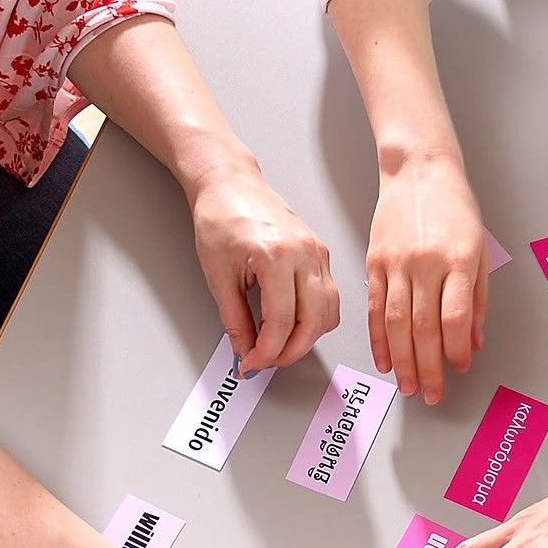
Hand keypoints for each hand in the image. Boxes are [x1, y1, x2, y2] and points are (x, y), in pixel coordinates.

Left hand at [190, 162, 338, 373]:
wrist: (231, 184)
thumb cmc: (221, 218)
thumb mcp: (218, 277)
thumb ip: (235, 321)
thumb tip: (246, 351)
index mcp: (276, 256)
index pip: (282, 322)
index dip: (266, 351)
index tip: (251, 363)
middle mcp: (304, 253)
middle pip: (313, 322)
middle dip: (291, 351)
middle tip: (266, 360)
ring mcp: (318, 252)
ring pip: (329, 312)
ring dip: (307, 337)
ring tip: (279, 344)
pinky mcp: (321, 252)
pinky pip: (330, 296)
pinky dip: (315, 317)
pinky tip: (293, 322)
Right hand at [366, 153, 488, 404]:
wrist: (418, 169)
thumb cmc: (454, 207)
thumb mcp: (480, 249)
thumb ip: (477, 299)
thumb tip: (474, 342)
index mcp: (457, 259)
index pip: (453, 316)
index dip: (455, 349)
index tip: (458, 369)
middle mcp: (425, 262)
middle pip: (422, 326)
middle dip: (427, 367)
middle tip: (430, 394)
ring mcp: (396, 262)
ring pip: (396, 322)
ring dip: (402, 360)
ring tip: (407, 386)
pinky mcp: (375, 261)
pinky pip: (375, 307)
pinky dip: (378, 337)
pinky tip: (384, 359)